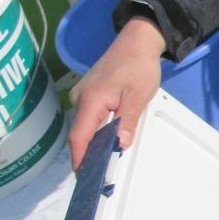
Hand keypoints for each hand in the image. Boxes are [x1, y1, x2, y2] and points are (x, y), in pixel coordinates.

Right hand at [67, 17, 165, 168]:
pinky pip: (89, 117)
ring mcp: (82, 95)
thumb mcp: (138, 96)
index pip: (79, 136)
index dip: (81, 159)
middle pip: (80, 134)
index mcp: (91, 100)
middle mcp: (80, 99)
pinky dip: (96, 130)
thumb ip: (127, 121)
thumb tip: (119, 145)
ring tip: (106, 161)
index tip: (85, 177)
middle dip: (87, 155)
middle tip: (100, 175)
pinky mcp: (88, 93)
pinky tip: (107, 139)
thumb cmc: (139, 67)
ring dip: (93, 143)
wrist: (137, 41)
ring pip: (85, 126)